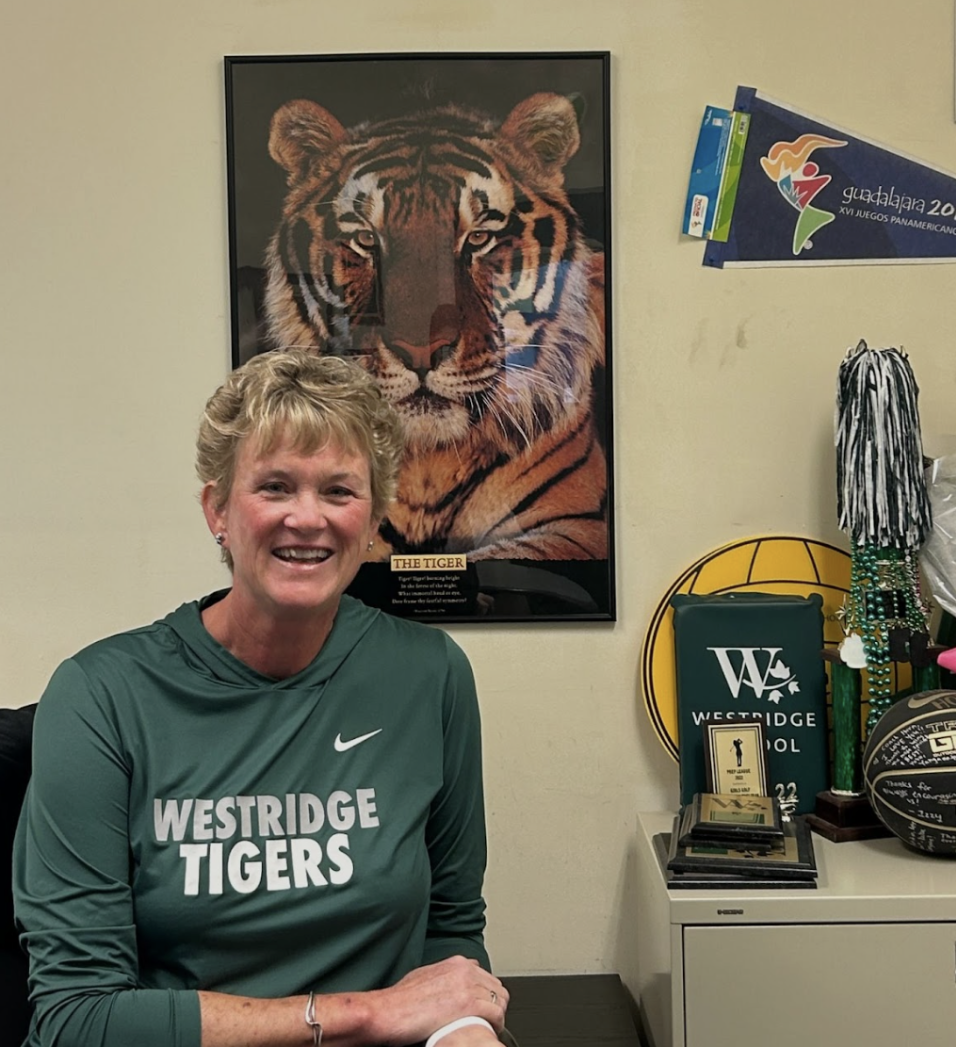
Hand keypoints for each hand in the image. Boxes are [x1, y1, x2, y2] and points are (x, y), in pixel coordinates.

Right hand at [366, 955, 508, 1045]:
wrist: (390, 1011)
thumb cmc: (401, 999)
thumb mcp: (424, 976)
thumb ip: (442, 975)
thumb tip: (450, 983)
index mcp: (456, 963)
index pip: (485, 975)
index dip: (486, 992)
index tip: (483, 1004)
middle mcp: (465, 971)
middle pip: (496, 986)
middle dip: (494, 1003)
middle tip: (488, 1019)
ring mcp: (468, 986)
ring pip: (499, 999)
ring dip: (496, 1014)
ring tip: (489, 1027)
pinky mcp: (469, 1005)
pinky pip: (496, 1014)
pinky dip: (496, 1024)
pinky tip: (489, 1031)